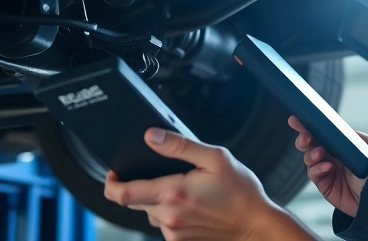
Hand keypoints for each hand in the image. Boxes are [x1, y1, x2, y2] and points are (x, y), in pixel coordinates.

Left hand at [103, 128, 285, 240]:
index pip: (124, 193)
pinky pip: (163, 224)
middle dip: (139, 187)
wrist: (256, 227)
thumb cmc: (241, 193)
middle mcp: (169, 217)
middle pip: (134, 202)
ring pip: (150, 213)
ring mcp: (174, 233)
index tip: (112, 173)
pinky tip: (191, 206)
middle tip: (160, 174)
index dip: (111, 183)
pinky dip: (169, 213)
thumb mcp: (216, 158)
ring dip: (157, 200)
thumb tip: (152, 136)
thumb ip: (180, 146)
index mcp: (174, 193)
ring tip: (185, 190)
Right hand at [289, 115, 367, 217]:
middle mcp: (331, 156)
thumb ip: (353, 136)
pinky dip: (317, 168)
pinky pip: (313, 173)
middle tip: (305, 138)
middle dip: (304, 139)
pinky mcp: (324, 184)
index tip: (296, 120)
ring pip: (308, 158)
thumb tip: (338, 127)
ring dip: (311, 154)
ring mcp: (326, 170)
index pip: (321, 133)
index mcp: (340, 145)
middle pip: (310, 144)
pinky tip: (327, 167)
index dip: (308, 126)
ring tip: (319, 154)